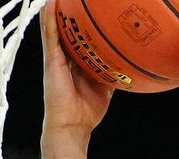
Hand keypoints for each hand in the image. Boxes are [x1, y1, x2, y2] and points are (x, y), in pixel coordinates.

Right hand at [40, 0, 113, 140]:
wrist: (73, 126)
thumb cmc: (87, 112)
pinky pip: (50, 36)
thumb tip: (129, 63)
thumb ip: (113, 72)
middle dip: (71, 11)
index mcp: (79, 62)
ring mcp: (57, 58)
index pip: (82, 37)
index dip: (86, 22)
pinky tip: (49, 4)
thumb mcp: (107, 86)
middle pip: (69, 28)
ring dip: (58, 9)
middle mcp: (67, 57)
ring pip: (56, 28)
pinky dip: (48, 20)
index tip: (93, 6)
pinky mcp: (51, 61)